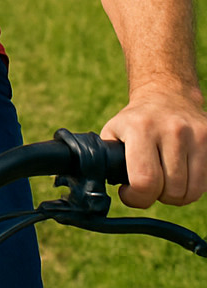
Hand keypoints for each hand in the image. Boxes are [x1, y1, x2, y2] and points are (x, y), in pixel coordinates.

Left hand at [100, 86, 206, 207]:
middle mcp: (172, 130)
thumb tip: (99, 182)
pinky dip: (193, 188)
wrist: (167, 96)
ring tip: (164, 182)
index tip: (129, 193)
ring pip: (192, 192)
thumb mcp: (113, 132)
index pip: (145, 180)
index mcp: (140, 128)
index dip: (137, 197)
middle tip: (148, 185)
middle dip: (157, 197)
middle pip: (171, 190)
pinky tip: (181, 175)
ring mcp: (196, 135)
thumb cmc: (135, 122)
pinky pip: (206, 183)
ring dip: (177, 196)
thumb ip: (106, 158)